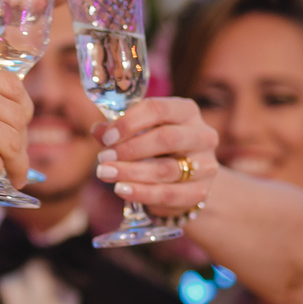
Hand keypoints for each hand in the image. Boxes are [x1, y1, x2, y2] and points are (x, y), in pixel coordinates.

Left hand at [91, 97, 218, 215]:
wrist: (187, 181)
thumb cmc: (158, 149)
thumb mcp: (141, 134)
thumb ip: (120, 131)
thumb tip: (97, 130)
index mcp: (186, 111)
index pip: (158, 109)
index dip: (129, 122)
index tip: (106, 137)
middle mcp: (202, 135)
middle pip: (166, 138)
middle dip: (130, 148)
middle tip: (103, 158)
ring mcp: (205, 165)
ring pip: (166, 169)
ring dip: (130, 172)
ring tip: (105, 173)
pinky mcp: (199, 192)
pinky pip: (168, 194)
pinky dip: (142, 192)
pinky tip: (121, 190)